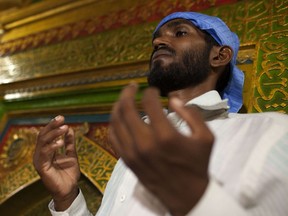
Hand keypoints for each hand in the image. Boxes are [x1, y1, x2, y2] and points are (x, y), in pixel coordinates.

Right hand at [33, 115, 79, 210]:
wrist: (69, 189)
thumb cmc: (69, 173)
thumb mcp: (71, 154)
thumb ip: (69, 142)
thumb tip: (70, 128)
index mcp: (47, 150)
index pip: (47, 134)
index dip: (53, 125)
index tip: (62, 117)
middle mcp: (41, 154)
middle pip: (43, 135)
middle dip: (52, 125)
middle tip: (61, 118)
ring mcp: (40, 160)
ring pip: (43, 142)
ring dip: (54, 133)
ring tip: (64, 128)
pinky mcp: (41, 167)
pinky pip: (45, 153)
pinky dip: (52, 146)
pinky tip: (61, 142)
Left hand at [109, 83, 213, 215]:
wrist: (186, 195)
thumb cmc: (197, 164)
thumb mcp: (206, 137)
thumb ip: (191, 114)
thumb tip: (172, 99)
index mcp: (165, 135)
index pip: (149, 103)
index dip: (151, 92)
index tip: (154, 91)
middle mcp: (144, 142)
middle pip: (126, 108)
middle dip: (128, 92)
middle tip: (132, 86)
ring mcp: (132, 152)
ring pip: (116, 121)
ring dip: (118, 106)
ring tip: (124, 99)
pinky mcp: (127, 161)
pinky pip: (113, 137)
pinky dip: (114, 124)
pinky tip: (119, 118)